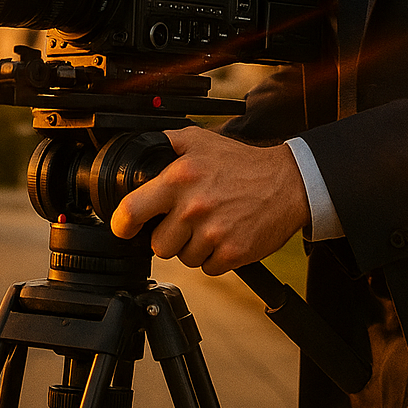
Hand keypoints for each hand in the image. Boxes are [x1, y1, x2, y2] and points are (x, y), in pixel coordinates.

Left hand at [109, 125, 310, 274]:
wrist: (286, 183)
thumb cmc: (241, 163)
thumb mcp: (199, 140)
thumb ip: (166, 143)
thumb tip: (139, 149)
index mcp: (180, 178)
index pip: (134, 209)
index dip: (122, 224)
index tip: (123, 228)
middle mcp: (194, 207)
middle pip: (158, 245)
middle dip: (169, 236)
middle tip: (187, 221)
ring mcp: (213, 233)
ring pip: (183, 259)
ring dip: (193, 247)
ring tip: (210, 225)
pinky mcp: (232, 253)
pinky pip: (207, 268)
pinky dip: (213, 257)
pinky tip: (224, 236)